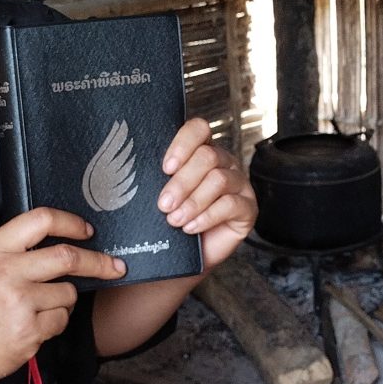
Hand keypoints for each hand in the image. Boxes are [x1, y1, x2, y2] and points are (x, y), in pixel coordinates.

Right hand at [0, 208, 124, 383]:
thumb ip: (18, 249)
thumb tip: (66, 239)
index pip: (41, 219)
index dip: (71, 223)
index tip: (87, 231)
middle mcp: (4, 270)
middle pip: (67, 256)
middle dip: (98, 262)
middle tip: (114, 266)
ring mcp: (17, 301)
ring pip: (68, 292)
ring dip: (65, 300)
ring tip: (39, 308)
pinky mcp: (28, 330)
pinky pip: (62, 319)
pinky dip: (56, 322)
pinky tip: (34, 325)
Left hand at [158, 117, 256, 269]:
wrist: (185, 254)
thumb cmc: (171, 217)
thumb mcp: (161, 192)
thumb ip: (157, 176)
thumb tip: (133, 170)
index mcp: (201, 150)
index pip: (199, 129)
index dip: (183, 144)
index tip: (165, 167)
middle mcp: (224, 162)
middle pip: (208, 156)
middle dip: (182, 182)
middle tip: (163, 204)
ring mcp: (239, 183)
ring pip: (219, 179)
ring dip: (193, 201)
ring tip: (174, 219)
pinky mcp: (248, 208)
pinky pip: (231, 204)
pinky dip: (206, 217)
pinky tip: (190, 228)